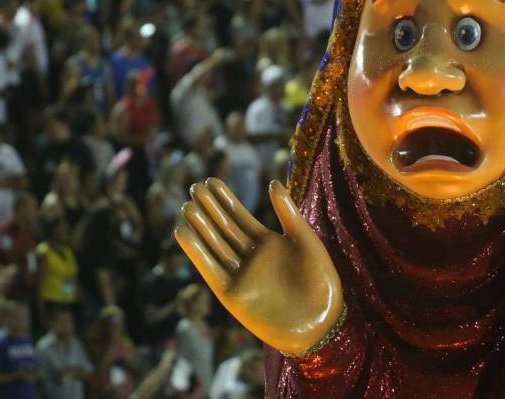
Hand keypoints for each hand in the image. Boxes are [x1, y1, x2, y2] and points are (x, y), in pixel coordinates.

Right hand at [175, 178, 341, 355]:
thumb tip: (272, 182)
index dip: (224, 199)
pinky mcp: (231, 295)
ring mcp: (240, 275)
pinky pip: (209, 270)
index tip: (209, 180)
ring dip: (200, 227)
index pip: (240, 216)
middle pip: (223, 228)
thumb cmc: (321, 282)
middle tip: (193, 188)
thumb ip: (288, 213)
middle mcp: (250, 257)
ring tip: (186, 207)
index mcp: (268, 243)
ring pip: (214, 246)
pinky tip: (183, 233)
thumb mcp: (306, 241)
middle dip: (208, 209)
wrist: (321, 323)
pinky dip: (196, 253)